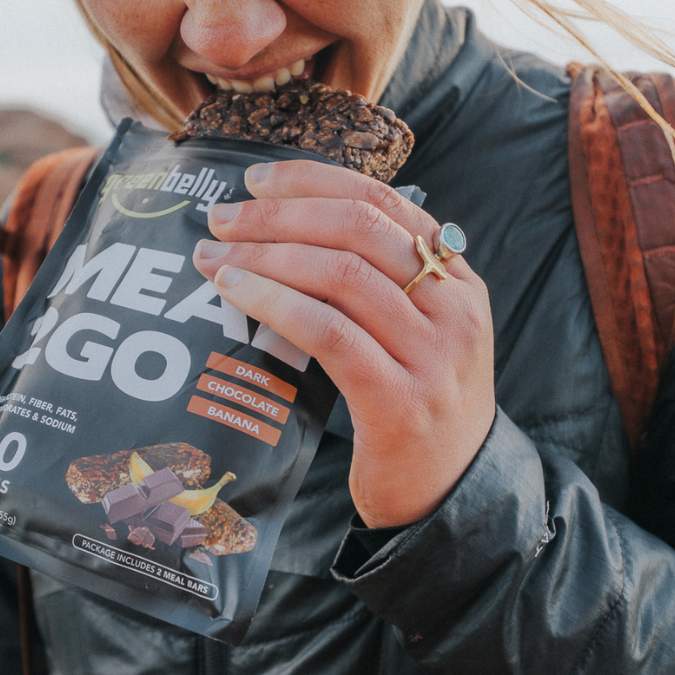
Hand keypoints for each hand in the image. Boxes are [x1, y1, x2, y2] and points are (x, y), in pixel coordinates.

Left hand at [192, 159, 495, 527]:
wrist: (453, 494)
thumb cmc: (418, 405)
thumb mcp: (419, 332)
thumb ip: (379, 283)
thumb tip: (288, 234)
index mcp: (459, 278)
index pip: (386, 202)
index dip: (315, 180)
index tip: (257, 180)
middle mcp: (454, 308)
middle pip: (359, 229)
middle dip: (280, 215)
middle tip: (222, 219)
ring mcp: (433, 355)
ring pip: (342, 274)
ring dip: (267, 256)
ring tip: (215, 258)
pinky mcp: (401, 403)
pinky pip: (330, 334)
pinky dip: (277, 303)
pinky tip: (236, 293)